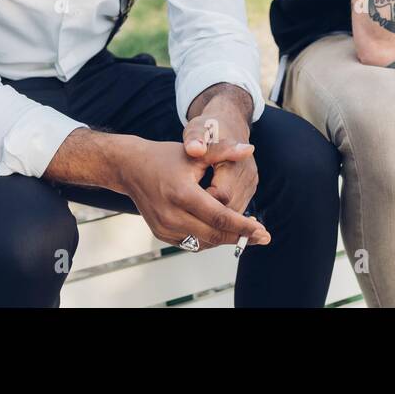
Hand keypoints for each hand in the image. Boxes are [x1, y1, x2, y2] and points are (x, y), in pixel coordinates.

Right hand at [117, 137, 268, 250]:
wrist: (131, 167)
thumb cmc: (165, 157)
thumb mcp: (195, 153)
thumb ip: (224, 151)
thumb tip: (249, 150)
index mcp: (182, 194)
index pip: (220, 217)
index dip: (244, 226)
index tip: (263, 232)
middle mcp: (172, 215)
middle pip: (214, 234)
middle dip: (241, 237)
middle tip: (263, 237)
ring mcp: (164, 228)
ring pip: (204, 243)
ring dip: (225, 239)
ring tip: (245, 233)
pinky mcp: (161, 234)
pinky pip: (191, 243)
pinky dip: (209, 239)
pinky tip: (222, 231)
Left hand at [183, 111, 258, 214]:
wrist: (230, 123)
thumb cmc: (209, 127)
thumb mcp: (198, 129)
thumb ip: (195, 139)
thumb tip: (195, 149)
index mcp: (234, 162)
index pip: (222, 195)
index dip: (204, 204)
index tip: (184, 205)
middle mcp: (247, 176)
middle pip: (230, 208)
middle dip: (210, 216)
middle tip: (186, 217)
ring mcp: (250, 184)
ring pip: (235, 212)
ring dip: (218, 218)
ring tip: (194, 218)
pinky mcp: (249, 189)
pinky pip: (237, 208)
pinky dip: (223, 215)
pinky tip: (204, 214)